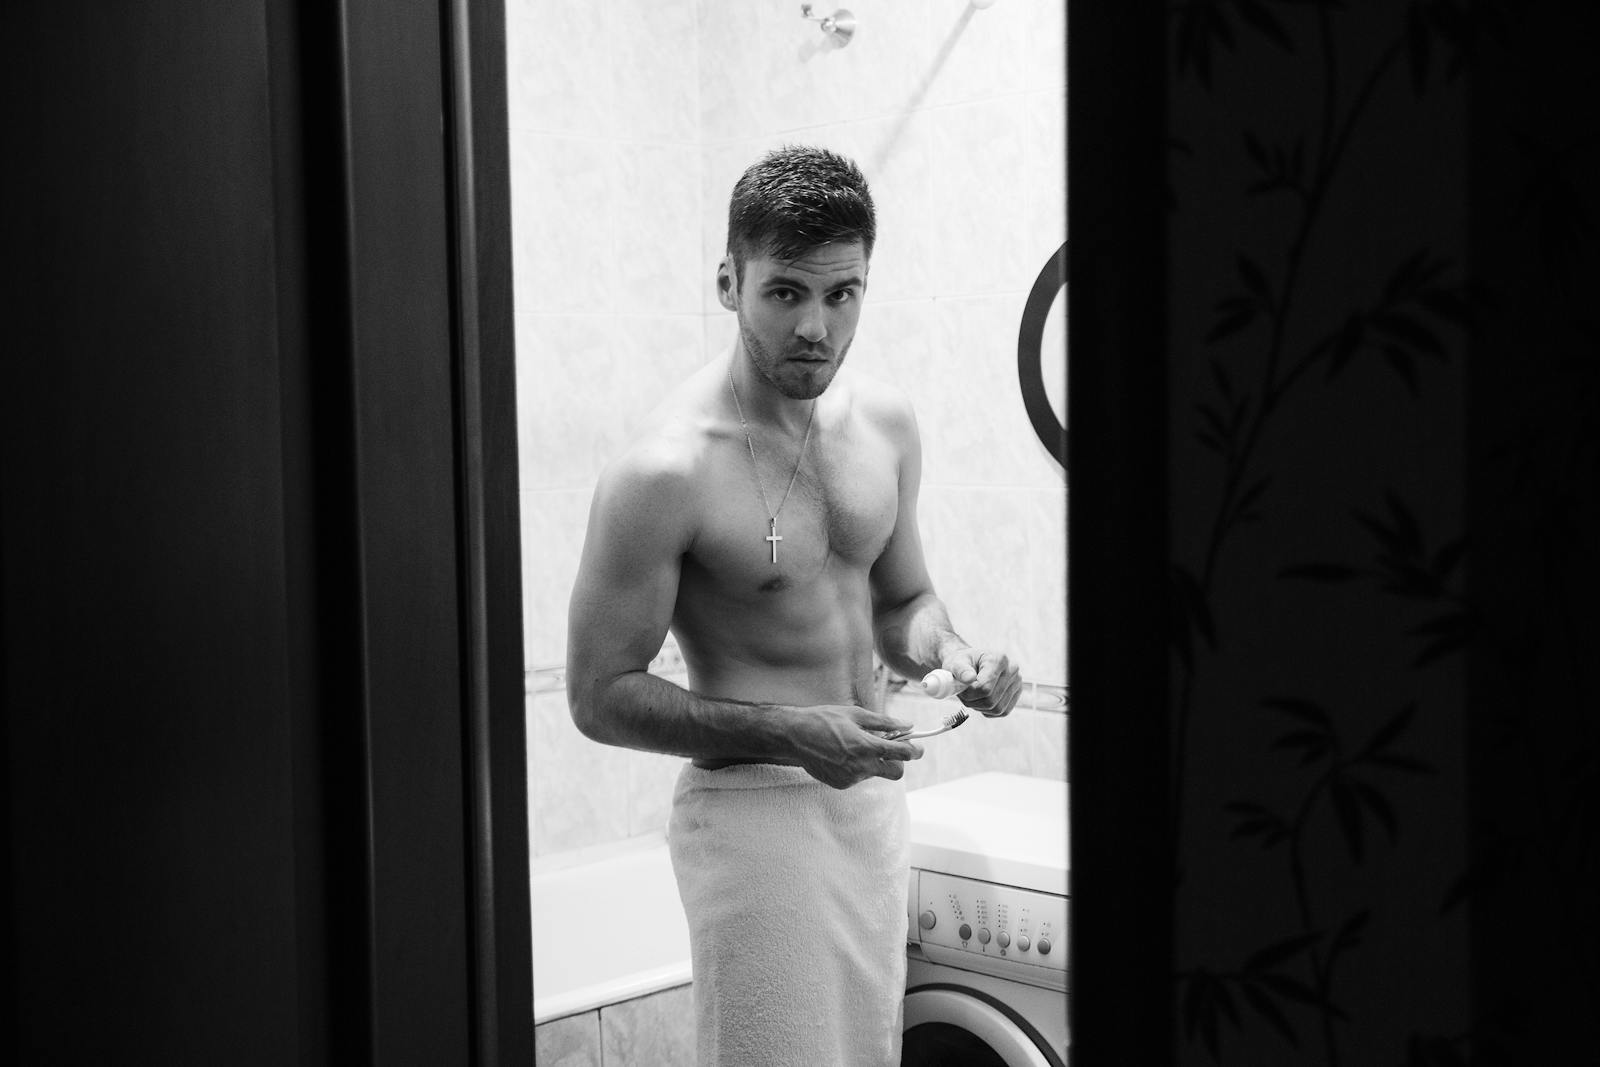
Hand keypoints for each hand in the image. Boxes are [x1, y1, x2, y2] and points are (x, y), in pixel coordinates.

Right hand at [787, 704, 924, 789]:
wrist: (794, 736)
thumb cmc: (823, 720)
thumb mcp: (855, 714)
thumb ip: (883, 722)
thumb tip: (907, 725)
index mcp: (866, 746)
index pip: (901, 753)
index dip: (915, 751)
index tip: (918, 748)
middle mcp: (860, 766)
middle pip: (895, 772)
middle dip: (898, 761)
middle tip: (890, 747)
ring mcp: (850, 778)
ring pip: (875, 773)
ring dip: (873, 761)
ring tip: (855, 745)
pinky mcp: (841, 784)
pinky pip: (859, 777)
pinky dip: (858, 767)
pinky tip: (843, 754)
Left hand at [941, 648, 1021, 717]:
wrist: (973, 663)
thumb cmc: (965, 662)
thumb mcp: (957, 662)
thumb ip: (960, 670)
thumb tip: (969, 678)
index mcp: (999, 659)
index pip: (985, 687)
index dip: (969, 692)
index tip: (962, 686)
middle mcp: (1012, 669)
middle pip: (990, 700)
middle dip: (973, 700)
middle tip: (964, 691)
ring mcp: (1017, 682)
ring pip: (997, 708)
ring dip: (979, 706)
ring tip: (972, 694)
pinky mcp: (1016, 694)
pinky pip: (1002, 712)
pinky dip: (988, 710)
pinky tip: (981, 698)